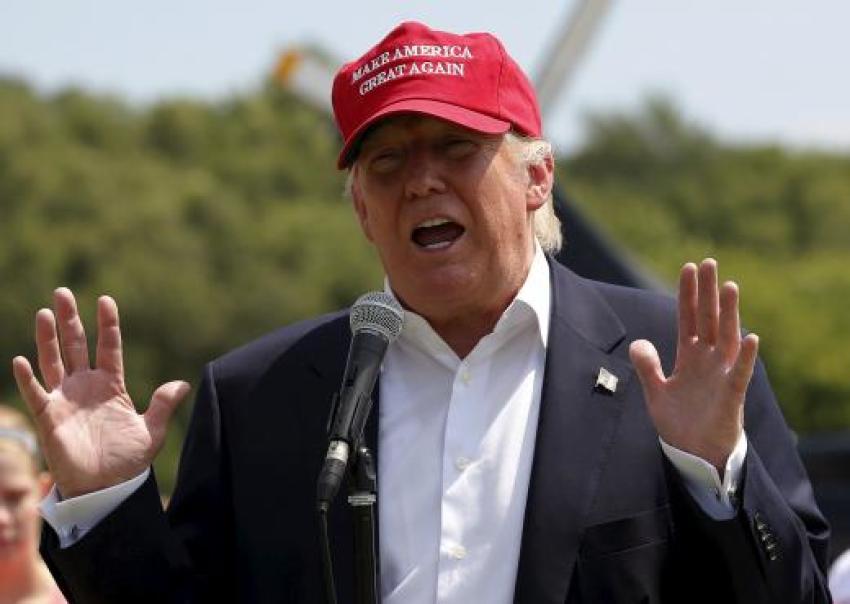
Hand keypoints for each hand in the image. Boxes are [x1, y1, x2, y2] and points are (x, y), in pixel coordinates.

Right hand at [11, 288, 189, 497]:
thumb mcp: (152, 431)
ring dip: (48, 338)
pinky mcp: (49, 418)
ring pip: (54, 361)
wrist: (107, 489)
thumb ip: (164, 405)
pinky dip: (28, 378)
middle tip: (63, 292)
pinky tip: (22, 360)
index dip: (107, 324)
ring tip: (44, 312)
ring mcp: (66, 400)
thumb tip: (184, 384)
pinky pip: (36, 394)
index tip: (106, 299)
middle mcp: (86, 387)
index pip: (109, 347)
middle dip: (70, 319)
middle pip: (76, 345)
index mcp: (111, 386)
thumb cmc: (127, 462)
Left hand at [629, 259, 758, 471]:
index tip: (689, 268)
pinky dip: (745, 357)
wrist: (694, 454)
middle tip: (710, 262)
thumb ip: (647, 367)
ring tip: (730, 286)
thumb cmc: (679, 422)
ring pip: (726, 338)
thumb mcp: (656, 392)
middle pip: (708, 319)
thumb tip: (637, 341)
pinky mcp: (731, 396)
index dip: (688, 294)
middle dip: (708, 292)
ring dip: (728, 313)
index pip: (688, 318)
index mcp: (690, 356)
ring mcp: (721, 375)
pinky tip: (749, 337)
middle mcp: (708, 360)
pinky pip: (740, 373)